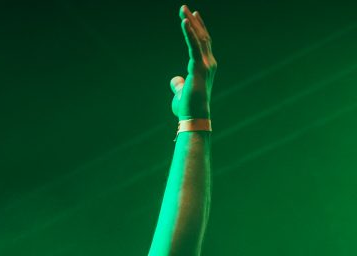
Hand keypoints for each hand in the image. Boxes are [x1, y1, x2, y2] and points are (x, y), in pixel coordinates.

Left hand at [171, 5, 215, 119]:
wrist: (193, 118)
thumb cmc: (187, 107)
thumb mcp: (181, 92)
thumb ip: (178, 84)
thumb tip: (174, 79)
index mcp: (205, 68)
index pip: (202, 44)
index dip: (198, 29)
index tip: (192, 17)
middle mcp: (209, 63)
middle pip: (202, 37)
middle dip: (194, 21)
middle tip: (184, 8)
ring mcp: (206, 65)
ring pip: (199, 38)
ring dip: (191, 22)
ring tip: (183, 9)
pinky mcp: (199, 68)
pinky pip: (194, 46)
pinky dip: (189, 33)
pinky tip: (184, 22)